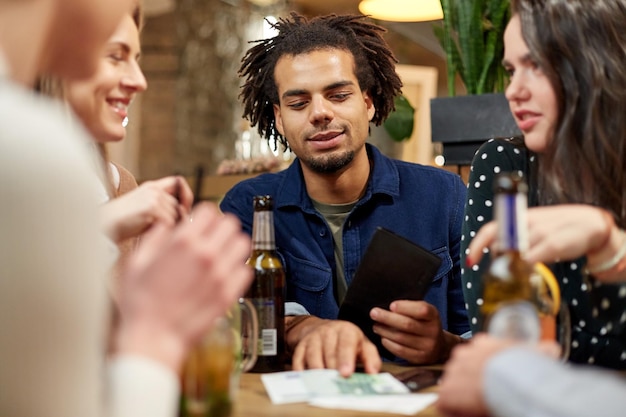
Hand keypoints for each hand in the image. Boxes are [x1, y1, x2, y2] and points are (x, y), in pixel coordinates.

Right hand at [100, 176, 193, 242]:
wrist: (102, 227)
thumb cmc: (122, 224)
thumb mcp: (143, 209)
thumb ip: (162, 207)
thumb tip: (186, 216)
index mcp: (151, 187)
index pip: (178, 182)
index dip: (186, 195)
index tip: (185, 209)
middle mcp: (154, 189)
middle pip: (178, 206)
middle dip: (176, 220)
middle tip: (161, 230)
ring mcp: (153, 197)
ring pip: (175, 216)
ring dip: (168, 228)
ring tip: (150, 232)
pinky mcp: (151, 207)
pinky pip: (170, 223)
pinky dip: (163, 232)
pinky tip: (148, 233)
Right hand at [113, 203, 252, 371]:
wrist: (152, 339)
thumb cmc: (140, 303)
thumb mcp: (136, 263)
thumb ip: (154, 238)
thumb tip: (165, 225)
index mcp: (183, 242)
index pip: (210, 211)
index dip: (205, 216)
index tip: (202, 225)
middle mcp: (206, 254)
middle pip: (231, 224)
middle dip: (222, 227)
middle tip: (214, 237)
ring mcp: (220, 274)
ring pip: (243, 244)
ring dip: (234, 245)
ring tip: (224, 254)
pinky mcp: (229, 294)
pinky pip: (245, 271)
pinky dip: (238, 269)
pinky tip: (226, 275)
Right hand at [289, 317, 380, 376]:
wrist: (325, 329)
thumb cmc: (348, 341)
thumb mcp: (363, 345)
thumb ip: (371, 358)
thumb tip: (373, 373)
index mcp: (346, 330)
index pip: (346, 344)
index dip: (346, 359)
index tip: (346, 373)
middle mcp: (328, 331)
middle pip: (329, 353)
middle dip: (333, 370)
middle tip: (337, 385)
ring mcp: (313, 338)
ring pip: (313, 357)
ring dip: (319, 372)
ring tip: (325, 385)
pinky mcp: (301, 346)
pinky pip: (299, 360)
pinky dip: (302, 372)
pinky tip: (309, 381)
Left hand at [370, 300, 460, 363]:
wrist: (439, 346)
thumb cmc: (424, 323)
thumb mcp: (423, 312)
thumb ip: (410, 307)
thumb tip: (387, 306)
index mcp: (433, 316)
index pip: (422, 310)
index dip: (405, 307)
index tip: (391, 305)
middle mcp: (433, 331)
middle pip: (407, 324)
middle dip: (388, 318)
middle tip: (374, 313)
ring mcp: (427, 346)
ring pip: (401, 338)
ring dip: (385, 331)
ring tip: (376, 326)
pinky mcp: (420, 358)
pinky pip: (400, 350)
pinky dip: (388, 343)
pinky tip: (383, 338)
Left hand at [437, 334, 560, 416]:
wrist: (513, 378)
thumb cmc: (528, 367)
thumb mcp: (539, 353)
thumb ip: (541, 351)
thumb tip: (552, 349)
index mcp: (484, 344)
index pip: (480, 355)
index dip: (487, 371)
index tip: (496, 383)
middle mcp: (464, 354)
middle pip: (464, 370)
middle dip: (473, 383)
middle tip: (487, 396)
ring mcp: (453, 372)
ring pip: (455, 386)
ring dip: (465, 397)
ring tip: (480, 405)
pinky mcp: (447, 393)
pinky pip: (447, 405)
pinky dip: (457, 412)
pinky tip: (471, 414)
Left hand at [466, 204, 612, 265]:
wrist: (589, 224)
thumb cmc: (556, 228)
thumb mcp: (531, 230)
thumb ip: (513, 240)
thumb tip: (495, 254)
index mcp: (518, 219)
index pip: (490, 230)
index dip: (478, 244)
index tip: (470, 261)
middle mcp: (526, 223)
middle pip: (501, 240)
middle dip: (496, 256)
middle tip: (492, 267)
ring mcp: (540, 232)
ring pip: (516, 250)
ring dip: (510, 262)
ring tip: (510, 270)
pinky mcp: (555, 243)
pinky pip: (535, 256)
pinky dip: (527, 264)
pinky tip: (526, 270)